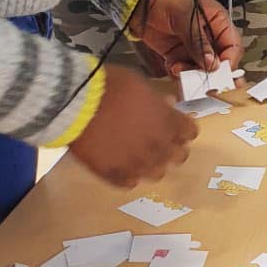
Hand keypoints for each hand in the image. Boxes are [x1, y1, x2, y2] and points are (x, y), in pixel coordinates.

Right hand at [68, 66, 196, 188]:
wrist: (77, 105)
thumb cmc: (109, 86)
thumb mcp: (138, 83)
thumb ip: (157, 98)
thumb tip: (168, 104)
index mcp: (169, 122)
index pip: (190, 133)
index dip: (182, 128)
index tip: (174, 125)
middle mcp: (159, 148)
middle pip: (179, 157)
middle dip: (172, 148)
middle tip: (158, 140)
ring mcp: (138, 165)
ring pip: (157, 173)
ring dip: (152, 163)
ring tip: (138, 154)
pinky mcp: (116, 176)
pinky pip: (130, 182)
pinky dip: (128, 174)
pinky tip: (120, 163)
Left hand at [131, 0, 243, 78]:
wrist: (138, 0)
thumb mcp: (185, 16)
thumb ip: (199, 41)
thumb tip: (212, 63)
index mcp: (217, 22)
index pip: (233, 45)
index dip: (229, 60)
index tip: (221, 72)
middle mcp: (207, 36)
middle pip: (218, 61)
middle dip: (210, 72)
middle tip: (202, 78)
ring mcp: (192, 47)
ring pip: (200, 69)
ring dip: (191, 73)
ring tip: (180, 68)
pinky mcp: (176, 54)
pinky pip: (183, 70)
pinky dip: (177, 72)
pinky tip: (171, 65)